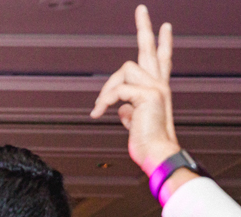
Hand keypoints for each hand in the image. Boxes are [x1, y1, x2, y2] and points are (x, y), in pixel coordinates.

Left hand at [90, 6, 180, 176]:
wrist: (156, 153)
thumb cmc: (146, 142)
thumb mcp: (134, 122)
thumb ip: (129, 110)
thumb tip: (121, 109)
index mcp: (158, 89)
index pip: (162, 60)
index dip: (162, 43)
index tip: (163, 26)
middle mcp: (160, 84)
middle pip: (151, 49)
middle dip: (144, 27)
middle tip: (141, 9)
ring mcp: (156, 87)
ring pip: (125, 69)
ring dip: (107, 88)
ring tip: (100, 109)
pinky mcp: (148, 94)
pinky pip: (117, 90)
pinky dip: (105, 101)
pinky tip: (100, 114)